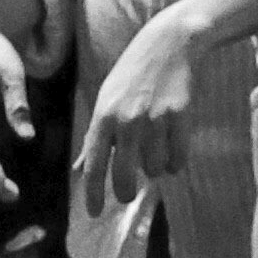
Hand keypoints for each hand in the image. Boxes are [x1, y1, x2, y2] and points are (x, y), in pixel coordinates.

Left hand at [78, 12, 206, 215]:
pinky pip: (178, 158)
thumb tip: (77, 171)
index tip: (92, 214)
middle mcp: (127, 120)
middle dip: (124, 192)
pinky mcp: (180, 115)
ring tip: (154, 153)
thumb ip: (94, 139)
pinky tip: (173, 153)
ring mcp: (155, 118)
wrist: (169, 44)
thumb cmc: (132, 75)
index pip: (93, 165)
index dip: (92, 194)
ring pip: (154, 169)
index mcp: (103, 117)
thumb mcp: (105, 101)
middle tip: (125, 195)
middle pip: (123, 175)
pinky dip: (176, 163)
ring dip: (155, 169)